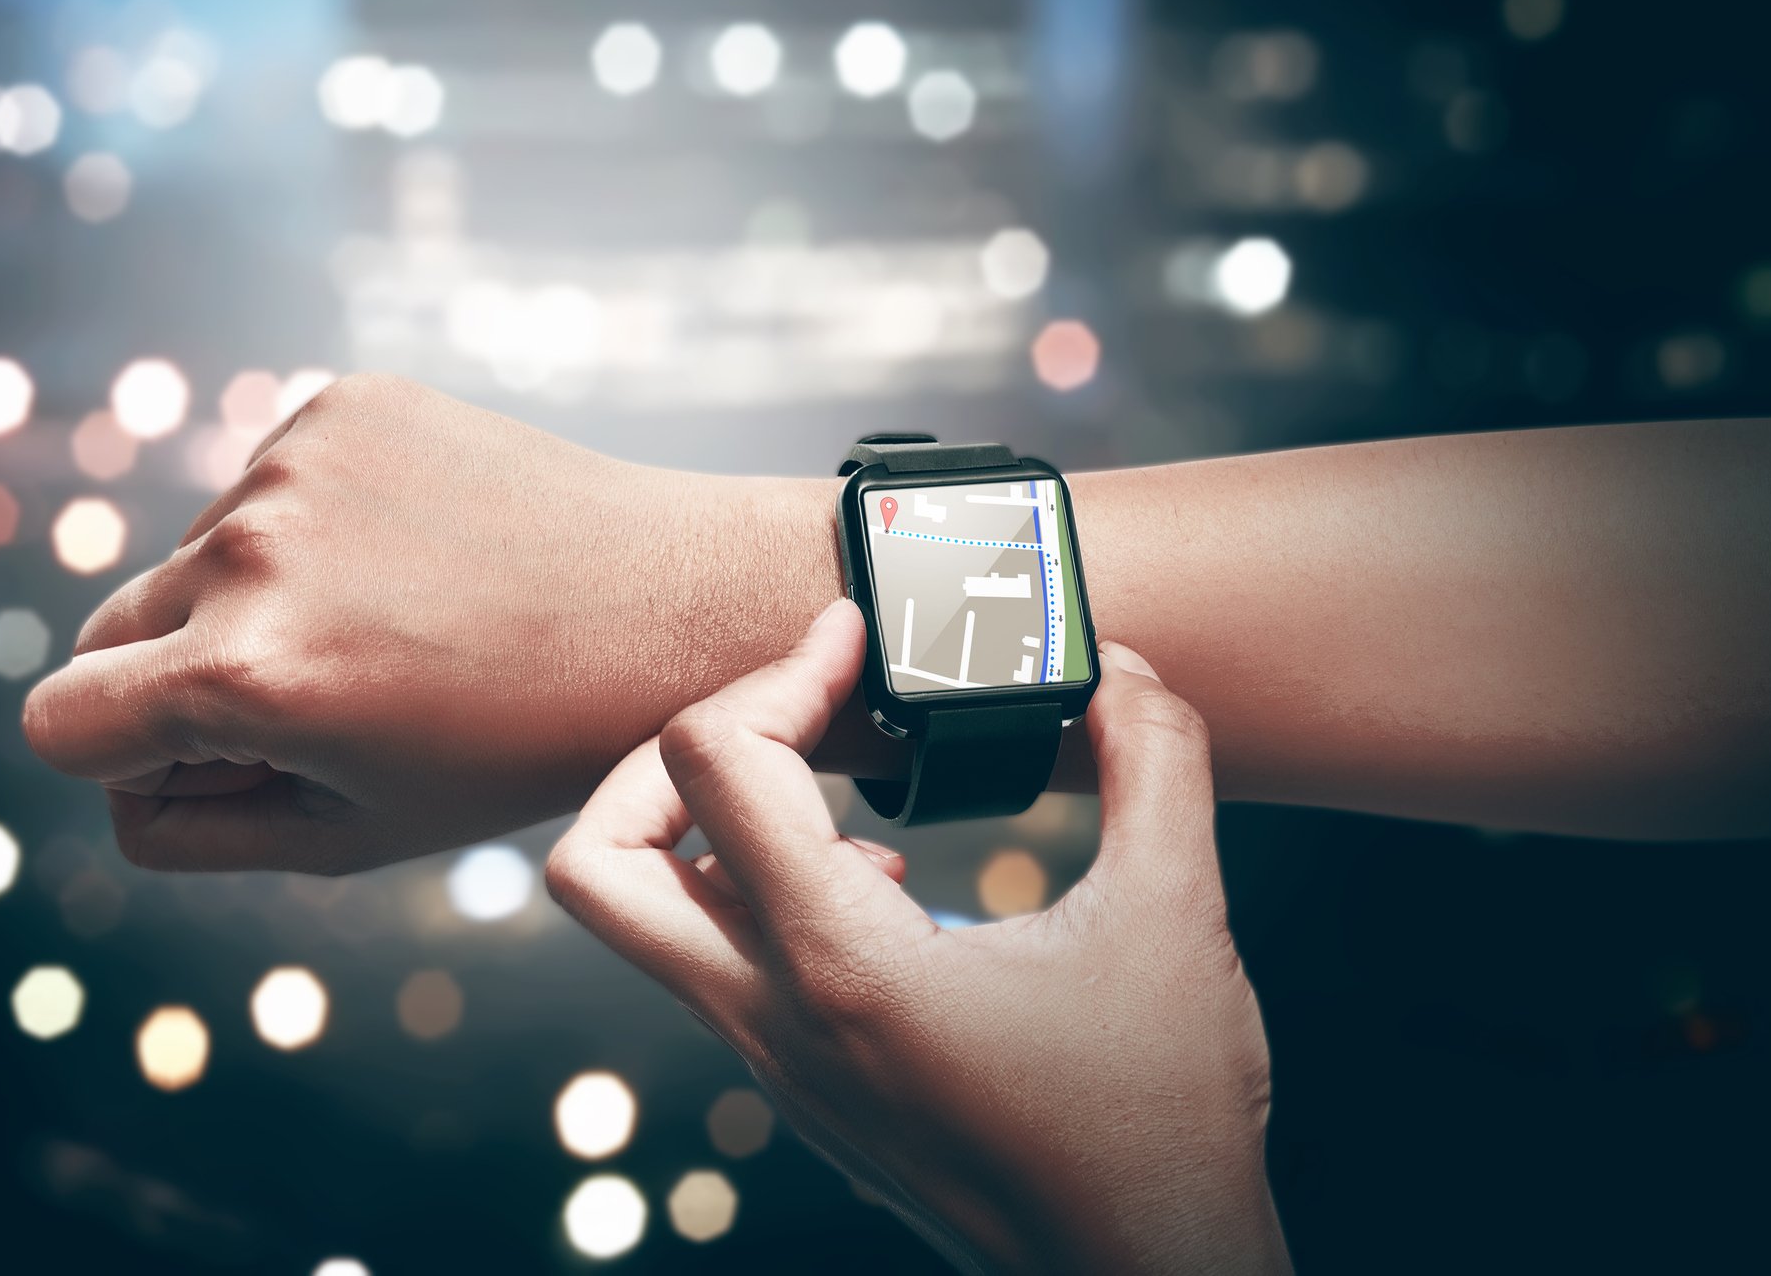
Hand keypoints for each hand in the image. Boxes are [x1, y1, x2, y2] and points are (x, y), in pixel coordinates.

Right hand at [22, 374, 841, 872]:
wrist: (680, 607)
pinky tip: (415, 554)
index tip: (208, 763)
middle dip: (171, 680)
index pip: (58, 724)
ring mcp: (297, 460)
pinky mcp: (344, 402)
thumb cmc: (524, 746)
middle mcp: (250, 549)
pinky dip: (312, 524)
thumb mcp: (357, 834)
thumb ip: (199, 829)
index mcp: (248, 675)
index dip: (120, 762)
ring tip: (394, 624)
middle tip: (307, 705)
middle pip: (107, 630)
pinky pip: (266, 481)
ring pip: (194, 552)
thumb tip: (117, 791)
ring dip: (252, 597)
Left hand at [547, 602, 1288, 1274]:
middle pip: (593, 864)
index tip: (851, 642)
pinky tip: (880, 884)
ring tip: (830, 786)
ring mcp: (779, 1067)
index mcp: (844, 966)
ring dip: (706, 826)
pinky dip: (757, 893)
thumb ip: (1158, 766)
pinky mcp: (806, 1091)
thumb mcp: (1177, 918)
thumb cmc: (1158, 1128)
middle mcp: (778, 1021)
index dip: (779, 670)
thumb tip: (1120, 672)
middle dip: (659, 758)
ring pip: (644, 924)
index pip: (715, 764)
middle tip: (773, 719)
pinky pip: (718, 968)